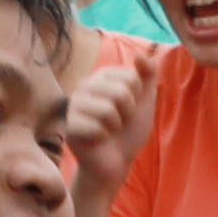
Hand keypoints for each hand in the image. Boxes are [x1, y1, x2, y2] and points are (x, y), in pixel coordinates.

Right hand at [57, 38, 157, 184]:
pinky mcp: (69, 126)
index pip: (131, 78)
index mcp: (102, 76)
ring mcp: (74, 105)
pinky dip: (104, 138)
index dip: (137, 99)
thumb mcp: (145, 100)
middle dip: (128, 113)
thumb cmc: (129, 130)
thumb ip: (147, 75)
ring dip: (116, 126)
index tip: (129, 109)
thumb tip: (142, 54)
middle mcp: (85, 86)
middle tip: (119, 122)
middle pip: (121, 92)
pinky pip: (97, 128)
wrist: (116, 162)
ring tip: (109, 130)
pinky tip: (98, 140)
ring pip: (108, 110)